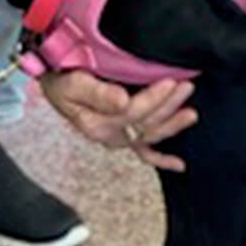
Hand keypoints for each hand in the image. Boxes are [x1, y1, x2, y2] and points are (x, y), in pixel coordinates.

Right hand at [40, 70, 197, 170]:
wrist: (55, 80)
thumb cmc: (61, 80)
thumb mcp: (71, 84)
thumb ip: (96, 93)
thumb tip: (122, 100)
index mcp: (97, 124)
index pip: (132, 113)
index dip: (152, 98)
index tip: (168, 81)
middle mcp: (110, 135)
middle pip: (145, 124)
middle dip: (168, 106)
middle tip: (186, 86)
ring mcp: (118, 136)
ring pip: (150, 134)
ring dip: (172, 125)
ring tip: (191, 113)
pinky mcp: (123, 135)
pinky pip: (144, 152)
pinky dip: (161, 159)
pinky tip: (179, 165)